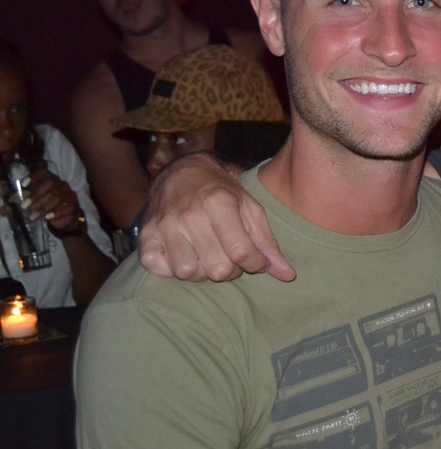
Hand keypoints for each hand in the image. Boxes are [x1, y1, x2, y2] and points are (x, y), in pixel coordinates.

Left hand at [26, 168, 84, 233]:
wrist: (65, 218)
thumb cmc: (49, 206)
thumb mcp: (38, 200)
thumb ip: (29, 197)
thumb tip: (15, 199)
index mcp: (52, 180)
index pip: (44, 173)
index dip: (34, 176)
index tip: (23, 185)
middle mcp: (62, 185)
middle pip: (51, 184)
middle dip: (36, 195)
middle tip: (25, 206)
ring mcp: (69, 194)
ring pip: (57, 197)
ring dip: (43, 208)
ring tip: (33, 216)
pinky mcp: (74, 205)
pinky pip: (65, 208)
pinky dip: (55, 213)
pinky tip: (47, 218)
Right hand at [138, 152, 295, 281]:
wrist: (181, 173)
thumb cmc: (221, 194)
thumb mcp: (249, 209)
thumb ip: (268, 243)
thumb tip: (288, 275)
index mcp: (219, 202)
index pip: (241, 252)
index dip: (255, 264)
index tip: (255, 261)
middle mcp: (189, 213)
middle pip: (217, 268)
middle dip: (231, 270)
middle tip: (230, 257)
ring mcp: (164, 225)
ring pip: (188, 273)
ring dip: (202, 271)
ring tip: (207, 255)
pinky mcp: (145, 235)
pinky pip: (160, 269)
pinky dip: (172, 269)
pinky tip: (184, 254)